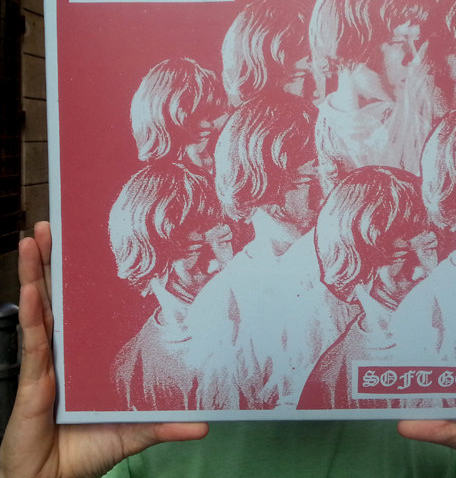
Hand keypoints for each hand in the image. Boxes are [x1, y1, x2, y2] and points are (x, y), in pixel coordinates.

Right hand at [0, 222, 208, 477]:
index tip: (87, 246)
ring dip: (34, 273)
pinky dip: (30, 315)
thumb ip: (165, 421)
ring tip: (32, 239)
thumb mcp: (134, 429)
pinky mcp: (34, 379)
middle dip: (52, 261)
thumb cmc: (90, 450)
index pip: (83, 306)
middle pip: (57, 297)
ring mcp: (46, 362)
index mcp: (85, 352)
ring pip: (39, 309)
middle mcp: (63, 350)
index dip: (81, 277)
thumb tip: (206, 423)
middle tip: (51, 226)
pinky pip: (33, 342)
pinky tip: (30, 291)